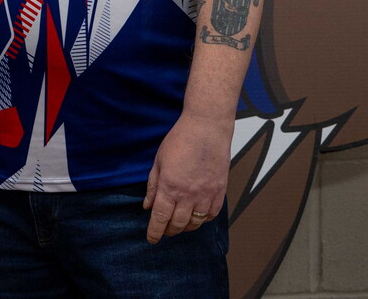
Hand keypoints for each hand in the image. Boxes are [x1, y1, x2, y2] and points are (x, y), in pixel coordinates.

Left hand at [142, 111, 231, 243]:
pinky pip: (211, 215)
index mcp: (170, 186)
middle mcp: (189, 195)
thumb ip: (153, 186)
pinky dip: (203, 220)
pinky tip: (197, 216)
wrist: (206, 129)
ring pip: (195, 223)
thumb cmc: (180, 140)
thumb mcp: (159, 161)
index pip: (160, 218)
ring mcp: (206, 194)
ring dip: (185, 227)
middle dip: (169, 231)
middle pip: (178, 224)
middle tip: (164, 230)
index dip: (155, 232)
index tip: (152, 239)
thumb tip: (147, 206)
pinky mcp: (220, 192)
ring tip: (178, 224)